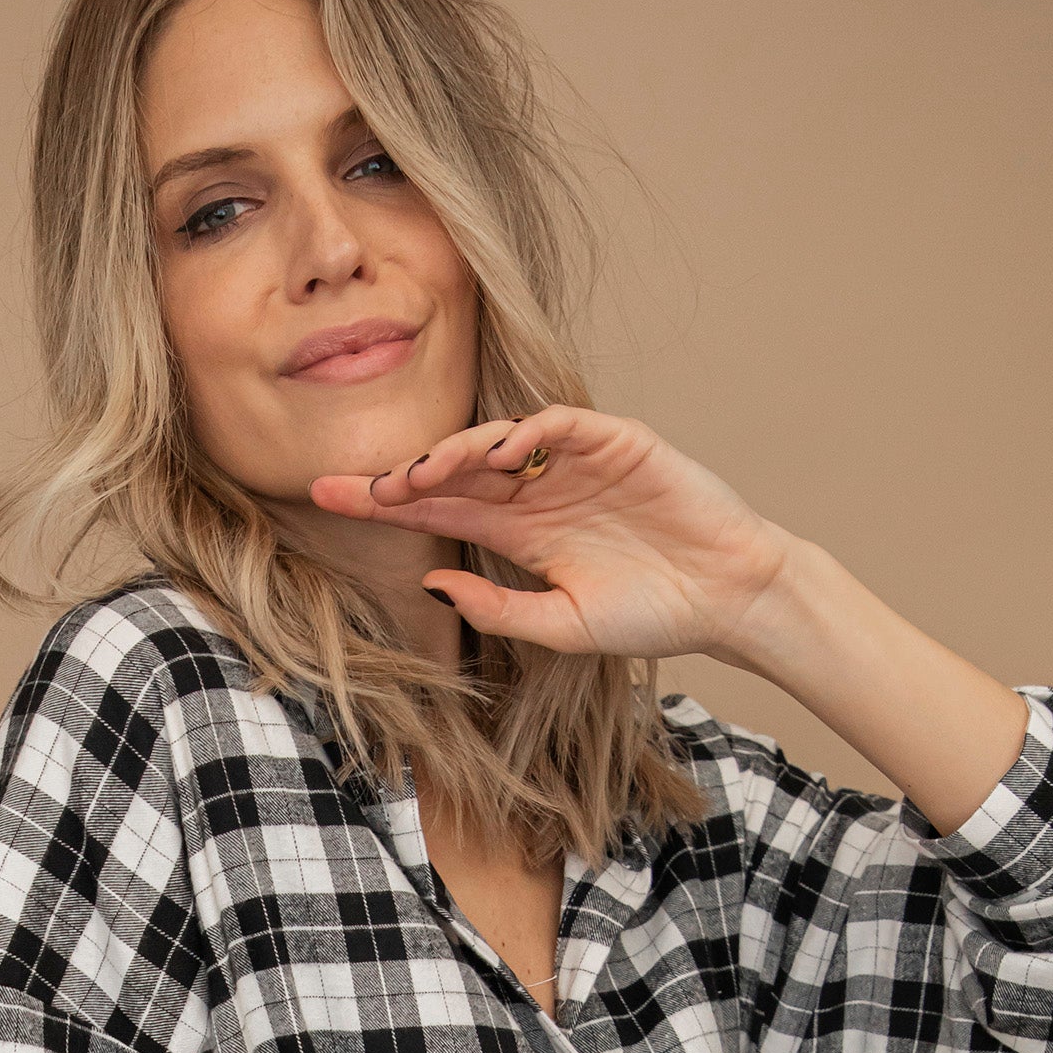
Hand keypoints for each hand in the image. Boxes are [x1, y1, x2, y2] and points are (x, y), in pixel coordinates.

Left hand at [309, 405, 791, 664]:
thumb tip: (431, 585)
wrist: (725, 598)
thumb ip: (497, 610)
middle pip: (453, 470)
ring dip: (454, 453)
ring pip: (498, 442)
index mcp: (519, 533)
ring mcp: (574, 462)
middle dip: (401, 477)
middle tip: (357, 489)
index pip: (437, 508)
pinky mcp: (616, 441)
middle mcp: (537, 490)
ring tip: (418, 475)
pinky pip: (560, 426)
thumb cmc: (652, 614)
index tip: (326, 497)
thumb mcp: (561, 627)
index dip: (383, 501)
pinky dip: (528, 433)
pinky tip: (497, 453)